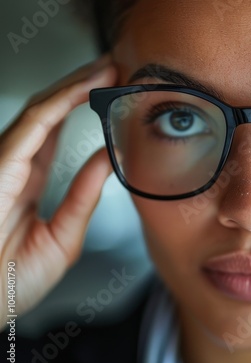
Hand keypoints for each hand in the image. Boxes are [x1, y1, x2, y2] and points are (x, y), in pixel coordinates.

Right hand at [0, 56, 116, 329]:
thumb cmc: (12, 281)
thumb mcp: (64, 235)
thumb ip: (83, 195)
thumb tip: (107, 159)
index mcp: (26, 181)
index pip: (56, 132)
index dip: (81, 107)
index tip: (111, 92)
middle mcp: (14, 165)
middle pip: (50, 113)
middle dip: (81, 86)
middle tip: (114, 68)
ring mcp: (4, 163)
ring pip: (41, 110)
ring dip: (74, 85)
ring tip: (106, 68)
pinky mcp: (0, 166)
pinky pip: (32, 126)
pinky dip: (58, 103)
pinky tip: (83, 88)